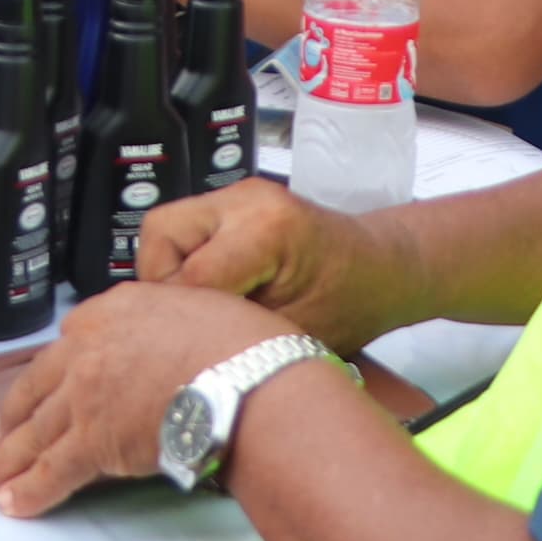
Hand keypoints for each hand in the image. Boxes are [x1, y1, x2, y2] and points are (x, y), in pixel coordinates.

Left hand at [0, 282, 300, 517]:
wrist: (245, 376)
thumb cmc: (244, 344)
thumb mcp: (199, 305)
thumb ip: (169, 323)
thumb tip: (179, 339)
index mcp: (114, 310)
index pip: (70, 345)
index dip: (53, 373)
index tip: (42, 388)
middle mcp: (88, 348)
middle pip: (39, 390)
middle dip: (12, 419)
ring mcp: (84, 396)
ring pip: (36, 433)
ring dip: (6, 462)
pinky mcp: (92, 441)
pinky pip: (53, 471)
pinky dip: (30, 491)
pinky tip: (12, 504)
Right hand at [134, 177, 402, 341]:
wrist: (381, 267)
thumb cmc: (352, 303)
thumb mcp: (296, 334)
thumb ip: (236, 331)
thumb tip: (179, 344)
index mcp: (267, 229)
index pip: (190, 276)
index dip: (184, 318)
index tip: (190, 346)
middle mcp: (243, 199)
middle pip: (160, 235)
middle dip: (164, 284)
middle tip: (192, 321)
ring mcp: (234, 194)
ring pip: (162, 230)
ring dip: (170, 272)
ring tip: (204, 305)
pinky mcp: (229, 201)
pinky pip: (182, 231)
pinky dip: (185, 263)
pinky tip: (215, 290)